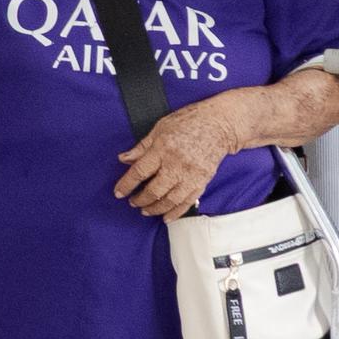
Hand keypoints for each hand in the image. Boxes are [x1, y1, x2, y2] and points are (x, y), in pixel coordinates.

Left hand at [114, 91, 251, 216]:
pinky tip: (166, 217)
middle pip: (154, 190)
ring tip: (146, 211)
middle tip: (133, 202)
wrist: (219, 124)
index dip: (126, 184)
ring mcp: (191, 175)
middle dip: (140, 200)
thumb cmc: (188, 122)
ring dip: (155, 209)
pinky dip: (175, 212)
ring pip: (170, 200)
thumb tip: (123, 159)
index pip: (140, 171)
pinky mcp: (202, 181)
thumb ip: (142, 147)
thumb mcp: (160, 128)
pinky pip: (187, 202)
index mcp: (163, 148)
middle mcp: (177, 164)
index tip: (119, 193)